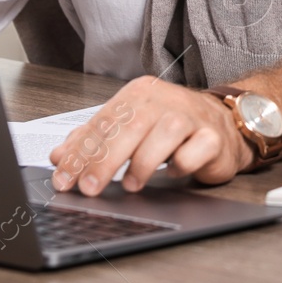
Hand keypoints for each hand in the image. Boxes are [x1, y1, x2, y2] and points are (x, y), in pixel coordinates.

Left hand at [48, 76, 253, 194]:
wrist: (222, 126)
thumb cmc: (170, 128)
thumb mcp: (129, 130)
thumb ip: (94, 140)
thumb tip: (59, 156)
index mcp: (139, 94)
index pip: (103, 122)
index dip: (80, 152)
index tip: (64, 178)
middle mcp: (164, 100)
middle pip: (130, 127)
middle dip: (104, 161)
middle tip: (89, 188)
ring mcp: (191, 116)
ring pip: (164, 134)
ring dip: (143, 163)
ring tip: (130, 185)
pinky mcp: (213, 137)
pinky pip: (195, 150)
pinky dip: (181, 164)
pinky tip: (172, 172)